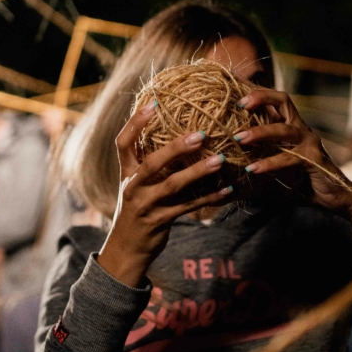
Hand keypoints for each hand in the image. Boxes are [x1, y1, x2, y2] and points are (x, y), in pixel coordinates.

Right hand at [98, 101, 234, 286]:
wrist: (126, 249)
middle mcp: (133, 187)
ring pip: (172, 186)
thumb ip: (146, 162)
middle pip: (152, 163)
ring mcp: (146, 206)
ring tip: (220, 160)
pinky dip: (209, 198)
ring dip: (198, 172)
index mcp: (126, 173)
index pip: (123, 142)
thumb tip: (175, 133)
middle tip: (201, 134)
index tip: (155, 102)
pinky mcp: (160, 221)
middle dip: (175, 148)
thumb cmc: (137, 209)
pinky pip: (188, 207)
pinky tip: (228, 189)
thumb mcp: (134, 184)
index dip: (136, 122)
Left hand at [235, 89, 351, 239]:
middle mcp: (302, 129)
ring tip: (239, 139)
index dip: (260, 93)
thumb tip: (231, 157)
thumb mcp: (278, 163)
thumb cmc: (303, 180)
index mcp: (293, 125)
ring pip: (284, 129)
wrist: (334, 196)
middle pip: (284, 100)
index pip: (278, 99)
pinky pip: (289, 158)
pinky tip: (253, 169)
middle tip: (238, 107)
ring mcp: (309, 142)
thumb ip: (262, 155)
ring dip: (260, 132)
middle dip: (260, 100)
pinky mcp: (313, 159)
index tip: (238, 98)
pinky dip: (269, 163)